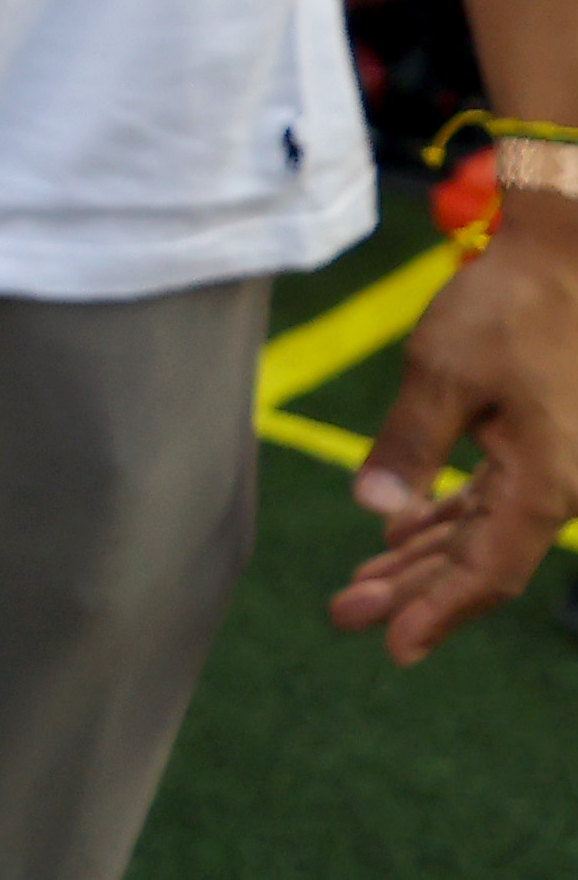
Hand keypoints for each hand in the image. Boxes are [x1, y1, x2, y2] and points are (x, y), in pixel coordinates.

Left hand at [332, 213, 577, 660]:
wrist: (566, 256)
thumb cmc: (511, 307)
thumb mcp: (444, 370)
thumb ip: (409, 444)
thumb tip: (373, 510)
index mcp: (543, 484)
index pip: (485, 572)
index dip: (438, 612)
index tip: (392, 646)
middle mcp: (553, 487)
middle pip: (477, 560)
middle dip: (412, 591)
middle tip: (344, 615)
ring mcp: (548, 466)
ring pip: (479, 530)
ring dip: (422, 557)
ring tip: (360, 584)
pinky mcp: (537, 441)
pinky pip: (489, 497)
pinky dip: (444, 516)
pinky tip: (401, 532)